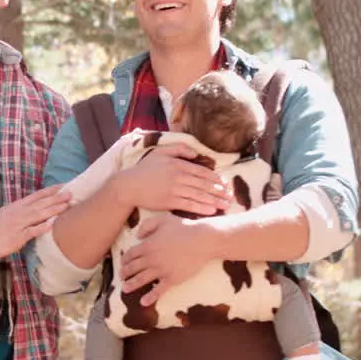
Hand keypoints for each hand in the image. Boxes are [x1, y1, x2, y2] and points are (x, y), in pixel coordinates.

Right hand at [0, 185, 71, 260]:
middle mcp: (19, 212)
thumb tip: (33, 207)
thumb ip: (20, 210)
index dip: (51, 190)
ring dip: (54, 209)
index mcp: (17, 206)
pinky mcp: (17, 237)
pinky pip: (32, 231)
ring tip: (67, 205)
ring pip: (39, 214)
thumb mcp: (6, 213)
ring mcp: (18, 224)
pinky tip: (53, 223)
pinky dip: (43, 227)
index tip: (64, 185)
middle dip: (57, 198)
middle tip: (71, 192)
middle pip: (41, 203)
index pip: (37, 195)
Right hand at [112, 143, 230, 214]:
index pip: (202, 172)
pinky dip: (201, 207)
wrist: (129, 186)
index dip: (216, 178)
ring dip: (214, 200)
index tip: (225, 184)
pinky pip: (189, 205)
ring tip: (225, 205)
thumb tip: (195, 153)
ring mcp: (174, 189)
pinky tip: (211, 210)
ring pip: (199, 195)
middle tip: (231, 196)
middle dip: (219, 191)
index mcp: (178, 164)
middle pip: (204, 184)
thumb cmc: (144, 169)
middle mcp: (178, 176)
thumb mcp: (160, 152)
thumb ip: (178, 149)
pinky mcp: (169, 201)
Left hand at [119, 213, 218, 304]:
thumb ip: (147, 226)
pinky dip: (150, 297)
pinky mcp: (172, 279)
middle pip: (133, 268)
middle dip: (125, 273)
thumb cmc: (183, 227)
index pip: (130, 254)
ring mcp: (161, 270)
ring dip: (131, 285)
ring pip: (141, 280)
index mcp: (147, 245)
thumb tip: (138, 236)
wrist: (202, 241)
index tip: (122, 263)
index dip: (124, 259)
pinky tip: (143, 302)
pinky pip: (158, 290)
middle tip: (121, 276)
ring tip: (124, 289)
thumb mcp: (163, 219)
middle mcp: (151, 259)